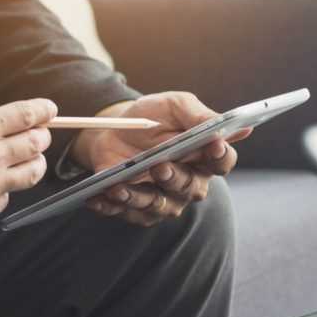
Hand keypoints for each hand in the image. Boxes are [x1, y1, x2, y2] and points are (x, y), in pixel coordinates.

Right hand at [0, 99, 56, 234]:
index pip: (27, 114)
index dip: (43, 110)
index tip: (49, 110)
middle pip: (37, 143)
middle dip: (40, 136)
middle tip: (37, 135)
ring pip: (31, 173)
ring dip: (32, 163)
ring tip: (25, 160)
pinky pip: (6, 198)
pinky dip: (2, 189)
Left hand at [69, 92, 249, 226]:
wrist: (116, 129)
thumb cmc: (153, 116)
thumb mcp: (174, 105)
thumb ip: (196, 114)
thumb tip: (219, 124)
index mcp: (203, 157)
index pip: (221, 162)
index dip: (220, 156)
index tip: (214, 146)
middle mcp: (188, 184)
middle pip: (189, 188)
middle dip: (174, 178)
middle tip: (160, 166)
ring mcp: (163, 200)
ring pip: (156, 205)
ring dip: (137, 197)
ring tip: (118, 186)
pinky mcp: (135, 209)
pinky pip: (123, 212)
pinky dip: (108, 205)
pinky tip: (94, 197)